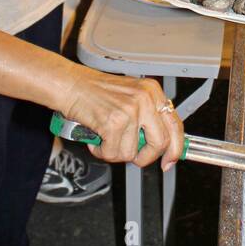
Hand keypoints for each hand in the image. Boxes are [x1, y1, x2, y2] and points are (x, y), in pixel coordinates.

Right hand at [60, 67, 182, 170]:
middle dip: (145, 157)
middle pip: (160, 142)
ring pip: (132, 152)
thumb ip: (147, 116)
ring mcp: (130, 110)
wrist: (70, 84)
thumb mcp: (131, 96)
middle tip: (134, 158)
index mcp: (152, 91)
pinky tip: (96, 140)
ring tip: (105, 140)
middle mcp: (145, 99)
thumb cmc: (95, 92)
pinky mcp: (113, 122)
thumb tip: (159, 144)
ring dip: (115, 153)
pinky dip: (101, 152)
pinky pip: (112, 153)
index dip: (175, 148)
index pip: (175, 124)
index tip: (169, 161)